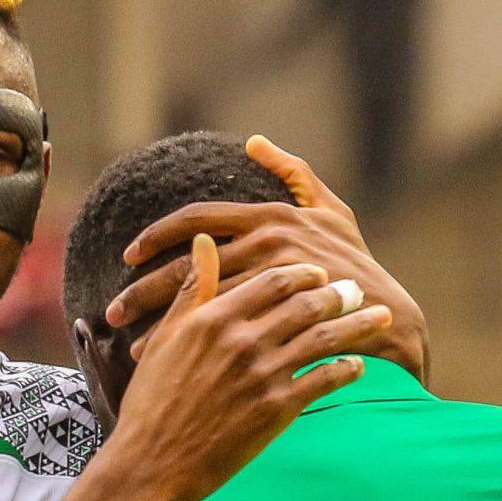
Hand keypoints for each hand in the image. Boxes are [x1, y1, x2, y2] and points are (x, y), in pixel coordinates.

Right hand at [102, 231, 391, 500]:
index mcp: (213, 318)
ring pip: (324, 338)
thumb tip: (205, 241)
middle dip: (338, 293)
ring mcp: (262, 375)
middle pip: (306, 304)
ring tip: (378, 318)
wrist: (151, 464)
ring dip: (356, 325)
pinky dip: (347, 370)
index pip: (272, 280)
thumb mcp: (166, 338)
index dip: (302, 273)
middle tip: (357, 290)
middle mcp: (242, 340)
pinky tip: (359, 367)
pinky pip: (324, 380)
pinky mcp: (277, 410)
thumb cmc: (152, 402)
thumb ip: (192, 288)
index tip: (318, 273)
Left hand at [110, 135, 427, 381]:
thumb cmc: (357, 263)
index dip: (157, 237)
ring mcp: (273, 283)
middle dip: (145, 290)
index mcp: (270, 218)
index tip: (129, 256)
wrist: (387, 317)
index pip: (198, 220)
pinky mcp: (277, 318)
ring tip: (130, 341)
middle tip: (114, 310)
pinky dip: (188, 343)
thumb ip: (292, 173)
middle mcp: (268, 244)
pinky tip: (165, 358)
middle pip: (189, 266)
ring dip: (161, 322)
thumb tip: (255, 142)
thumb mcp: (331, 209)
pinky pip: (221, 329)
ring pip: (199, 299)